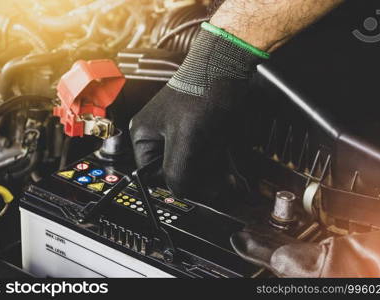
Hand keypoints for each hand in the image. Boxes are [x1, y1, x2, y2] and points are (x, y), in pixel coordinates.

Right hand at [130, 25, 263, 201]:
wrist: (227, 69)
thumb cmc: (202, 93)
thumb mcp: (185, 141)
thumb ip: (178, 173)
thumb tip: (182, 194)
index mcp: (144, 136)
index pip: (153, 175)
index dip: (175, 186)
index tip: (196, 195)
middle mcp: (160, 136)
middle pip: (177, 172)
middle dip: (201, 183)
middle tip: (219, 190)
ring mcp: (181, 134)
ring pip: (196, 167)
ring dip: (215, 178)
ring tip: (232, 183)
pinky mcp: (200, 132)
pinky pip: (207, 158)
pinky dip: (221, 168)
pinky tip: (235, 177)